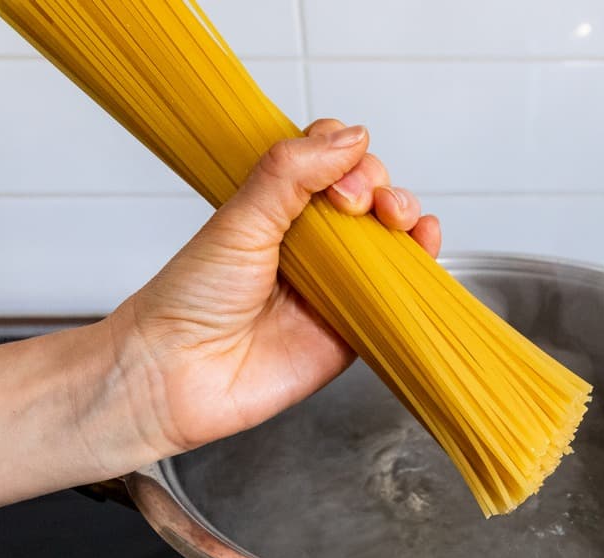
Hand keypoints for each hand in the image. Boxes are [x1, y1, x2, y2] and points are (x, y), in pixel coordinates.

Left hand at [107, 120, 440, 457]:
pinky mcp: (352, 326)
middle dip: (379, 186)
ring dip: (406, 217)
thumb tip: (349, 137)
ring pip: (389, 238)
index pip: (328, 160)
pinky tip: (424, 247)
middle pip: (367, 194)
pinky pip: (397, 293)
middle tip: (358, 203)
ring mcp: (333, 283)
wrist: (179, 375)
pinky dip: (420, 266)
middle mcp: (307, 243)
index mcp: (275, 207)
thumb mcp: (239, 219)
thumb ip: (291, 173)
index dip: (344, 157)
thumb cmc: (190, 301)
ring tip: (398, 220)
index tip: (338, 178)